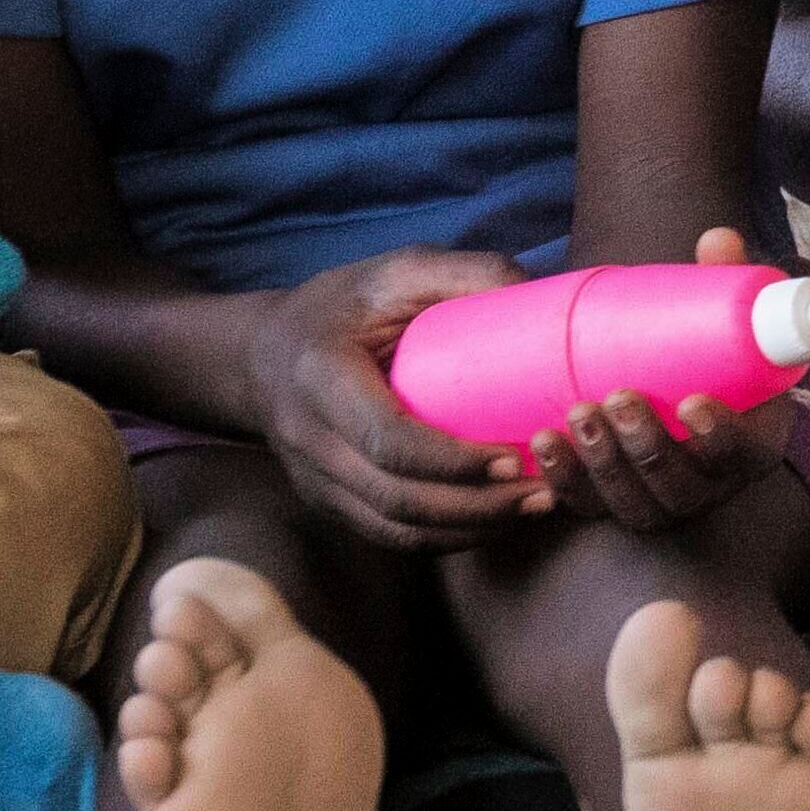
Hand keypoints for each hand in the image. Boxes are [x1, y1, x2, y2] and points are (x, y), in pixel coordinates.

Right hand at [249, 251, 541, 551]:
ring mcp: (312, 478)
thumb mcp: (397, 271)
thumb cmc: (345, 306)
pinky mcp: (327, 500)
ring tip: (535, 508)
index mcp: (321, 376)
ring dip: (469, 529)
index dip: (453, 460)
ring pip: (392, 528)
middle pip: (394, 497)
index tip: (515, 456)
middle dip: (476, 506)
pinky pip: (386, 535)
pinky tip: (497, 522)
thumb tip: (545, 292)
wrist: (263, 352)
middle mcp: (308, 437)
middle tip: (546, 491)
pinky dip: (445, 539)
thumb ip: (466, 273)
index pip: (386, 440)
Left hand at [524, 229, 787, 532]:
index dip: (720, 437)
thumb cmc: (713, 362)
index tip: (692, 401)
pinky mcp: (616, 504)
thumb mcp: (728, 328)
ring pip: (633, 504)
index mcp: (753, 444)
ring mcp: (661, 502)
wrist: (687, 401)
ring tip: (576, 413)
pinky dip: (563, 481)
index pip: (742, 454)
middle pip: (680, 485)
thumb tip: (716, 237)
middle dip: (644, 447)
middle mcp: (711, 486)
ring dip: (601, 464)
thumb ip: (723, 285)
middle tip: (615, 397)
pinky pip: (589, 508)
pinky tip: (543, 444)